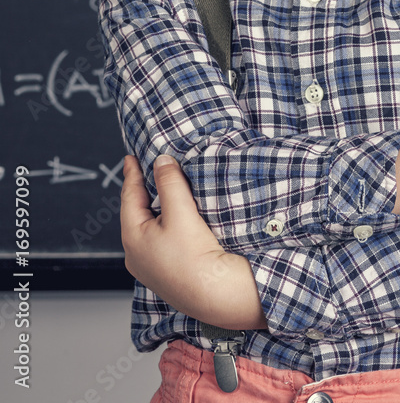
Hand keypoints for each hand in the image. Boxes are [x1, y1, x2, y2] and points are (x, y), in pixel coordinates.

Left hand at [121, 154, 266, 328]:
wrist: (215, 296)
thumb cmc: (194, 258)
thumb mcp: (180, 212)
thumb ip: (170, 182)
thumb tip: (161, 162)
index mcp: (133, 237)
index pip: (129, 196)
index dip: (132, 173)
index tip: (130, 158)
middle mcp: (136, 255)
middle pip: (136, 213)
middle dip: (142, 191)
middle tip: (146, 171)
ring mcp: (151, 267)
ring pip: (149, 228)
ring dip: (155, 208)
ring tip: (162, 192)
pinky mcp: (167, 273)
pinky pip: (160, 241)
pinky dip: (165, 224)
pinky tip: (177, 222)